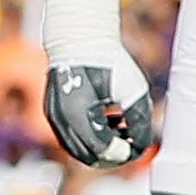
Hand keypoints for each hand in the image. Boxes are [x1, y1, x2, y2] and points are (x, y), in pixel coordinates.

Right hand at [45, 54, 157, 169]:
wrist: (81, 38)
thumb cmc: (109, 60)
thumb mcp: (132, 89)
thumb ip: (139, 120)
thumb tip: (142, 146)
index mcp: (77, 114)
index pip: (102, 150)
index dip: (124, 153)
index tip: (140, 146)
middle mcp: (60, 120)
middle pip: (88, 156)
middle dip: (113, 154)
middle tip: (133, 144)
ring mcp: (53, 117)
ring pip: (79, 149)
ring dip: (102, 146)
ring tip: (123, 128)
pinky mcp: (52, 113)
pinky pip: (72, 136)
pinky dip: (91, 136)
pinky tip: (110, 120)